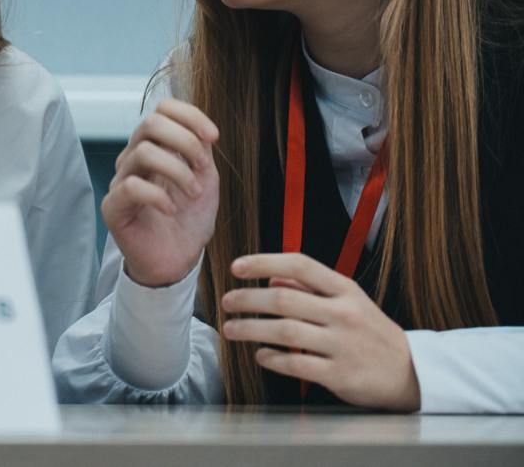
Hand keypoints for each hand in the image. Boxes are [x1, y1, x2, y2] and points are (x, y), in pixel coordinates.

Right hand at [101, 99, 219, 286]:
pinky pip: (131, 187)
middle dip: (185, 140)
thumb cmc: (188, 220)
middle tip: (203, 167)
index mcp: (155, 147)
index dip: (190, 115)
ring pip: (143, 152)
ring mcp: (121, 181)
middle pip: (150, 122)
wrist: (177, 261)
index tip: (214, 137)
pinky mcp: (113, 207)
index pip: (162, 109)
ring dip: (178, 171)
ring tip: (194, 194)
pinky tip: (172, 210)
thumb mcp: (204, 178)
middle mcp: (134, 158)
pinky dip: (159, 196)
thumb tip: (200, 126)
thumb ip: (200, 149)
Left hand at [221, 253, 419, 410]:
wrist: (412, 372)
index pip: (300, 264)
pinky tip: (260, 355)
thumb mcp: (348, 300)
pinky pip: (297, 364)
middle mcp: (344, 314)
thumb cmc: (370, 332)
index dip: (264, 262)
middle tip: (226, 302)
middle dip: (247, 299)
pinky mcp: (340, 374)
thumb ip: (310, 287)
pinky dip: (273, 359)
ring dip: (251, 329)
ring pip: (285, 331)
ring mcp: (343, 345)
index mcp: (345, 290)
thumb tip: (270, 276)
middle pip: (284, 299)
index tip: (236, 267)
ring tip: (231, 329)